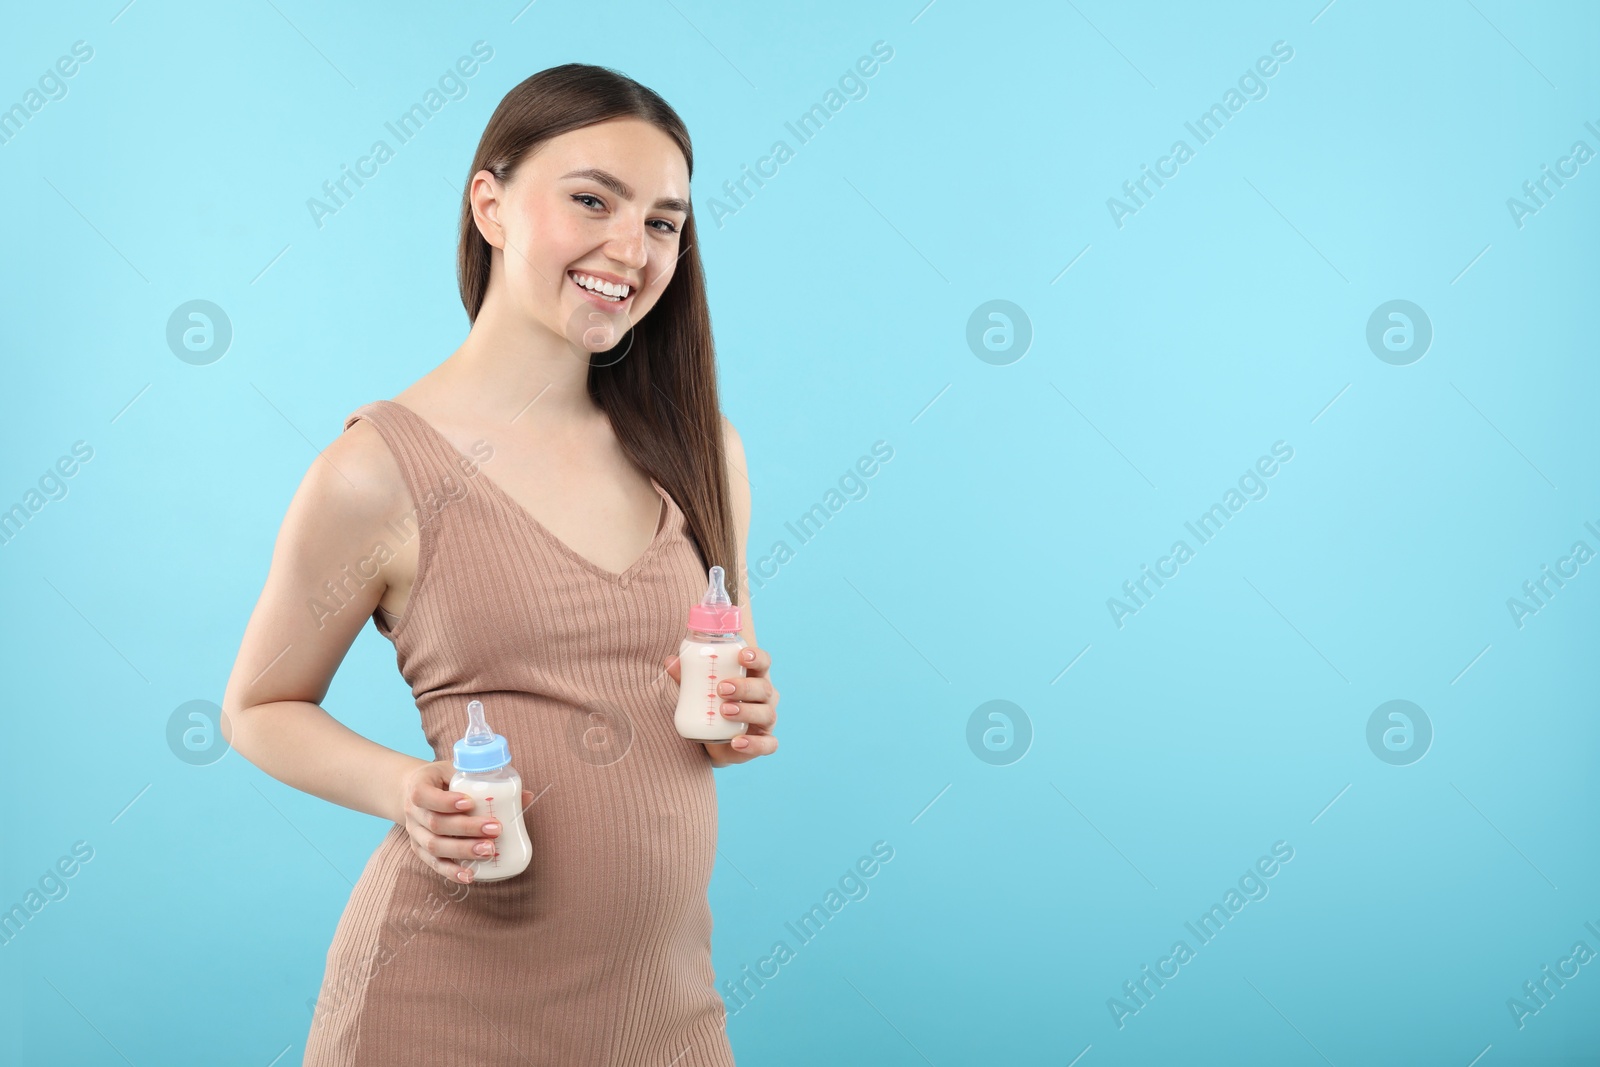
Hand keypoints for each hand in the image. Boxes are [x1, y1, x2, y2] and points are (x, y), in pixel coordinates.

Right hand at [397, 759, 533, 883]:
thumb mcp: (456, 771)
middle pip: (436, 824)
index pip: (426, 796)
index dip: (446, 802)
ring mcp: (415, 834)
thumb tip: (527, 796)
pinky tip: (471, 875)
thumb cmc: (441, 780)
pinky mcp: (420, 850)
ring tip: (489, 851)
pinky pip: (434, 864)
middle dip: (466, 828)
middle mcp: (412, 813)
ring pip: (435, 847)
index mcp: (417, 788)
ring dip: (463, 851)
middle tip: (495, 829)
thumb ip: (484, 779)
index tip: (470, 802)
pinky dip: (452, 872)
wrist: (411, 792)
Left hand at [663, 645, 778, 766]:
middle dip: (745, 687)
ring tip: (724, 711)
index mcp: (754, 677)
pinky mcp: (763, 742)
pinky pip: (768, 744)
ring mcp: (766, 720)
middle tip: (721, 688)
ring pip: (766, 714)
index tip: (741, 656)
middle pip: (764, 688)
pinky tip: (736, 742)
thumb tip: (670, 661)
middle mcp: (765, 697)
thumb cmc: (712, 703)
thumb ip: (688, 676)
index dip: (757, 657)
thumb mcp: (700, 689)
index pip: (764, 662)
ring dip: (746, 711)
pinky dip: (754, 744)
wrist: (714, 738)